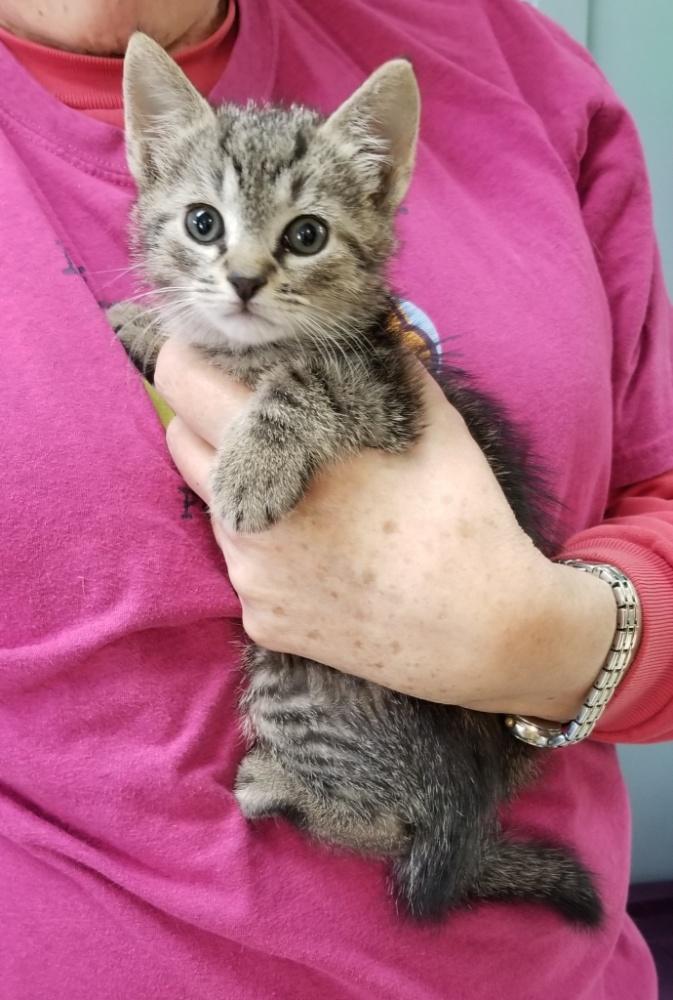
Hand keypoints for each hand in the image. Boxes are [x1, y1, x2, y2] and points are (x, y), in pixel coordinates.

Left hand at [155, 338, 616, 721]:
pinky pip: (249, 570)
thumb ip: (385, 366)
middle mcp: (246, 515)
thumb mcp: (435, 423)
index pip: (182, 383)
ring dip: (245, 488)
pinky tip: (330, 558)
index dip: (187, 357)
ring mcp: (249, 576)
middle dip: (208, 423)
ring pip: (218, 508)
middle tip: (262, 421)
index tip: (206, 353)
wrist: (485, 632)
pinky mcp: (262, 621)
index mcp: (280, 452)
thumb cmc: (463, 517)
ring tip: (316, 498)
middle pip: (181, 444)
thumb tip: (367, 330)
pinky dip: (274, 553)